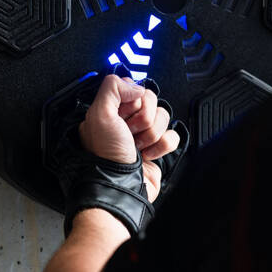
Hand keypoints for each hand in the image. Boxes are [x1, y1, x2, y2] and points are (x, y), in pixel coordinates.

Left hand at [78, 75, 179, 201]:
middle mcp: (126, 122)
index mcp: (111, 110)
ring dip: (152, 134)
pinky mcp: (158, 148)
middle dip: (143, 118)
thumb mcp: (99, 114)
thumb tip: (135, 85)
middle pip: (152, 101)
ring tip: (138, 146)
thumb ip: (113, 87)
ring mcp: (143, 135)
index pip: (134, 88)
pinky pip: (172, 135)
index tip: (124, 113)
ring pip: (164, 117)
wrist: (120, 186)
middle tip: (130, 132)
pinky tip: (148, 154)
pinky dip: (162, 146)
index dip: (133, 100)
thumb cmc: (105, 156)